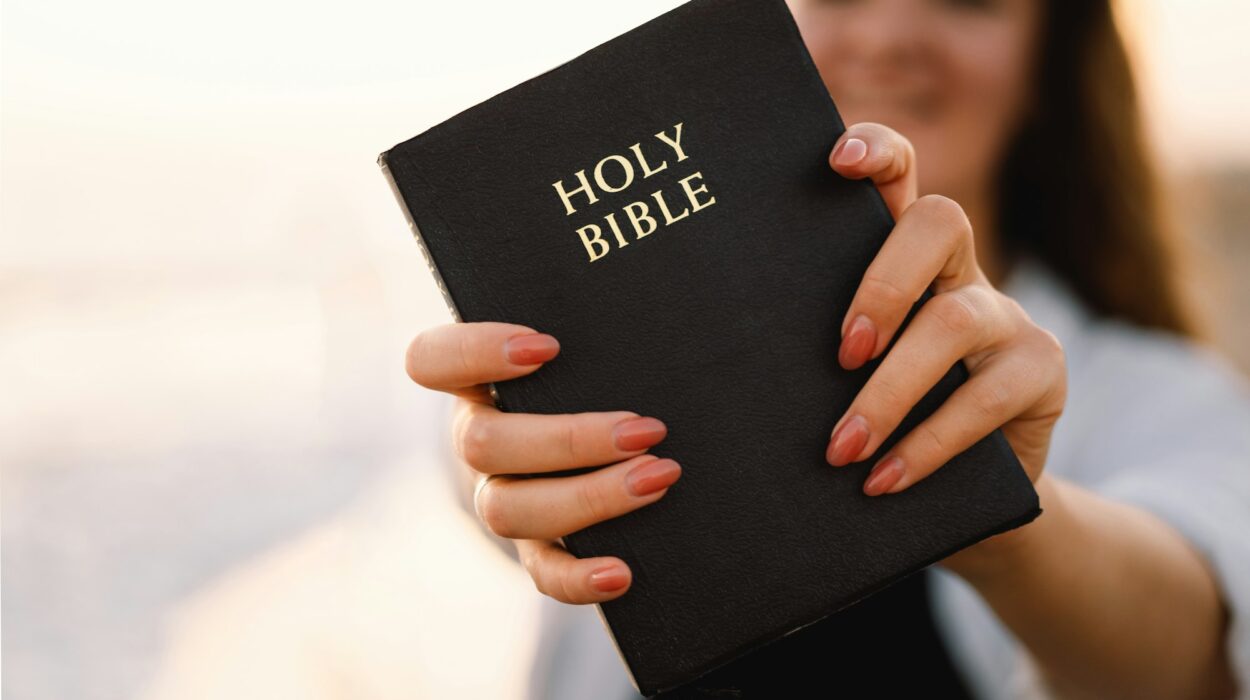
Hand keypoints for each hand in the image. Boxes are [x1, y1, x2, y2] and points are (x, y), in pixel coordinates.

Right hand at [405, 321, 680, 603]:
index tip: (548, 347)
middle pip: (482, 445)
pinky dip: (579, 578)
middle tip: (645, 429)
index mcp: (476, 380)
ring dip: (589, 497)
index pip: (431, 360)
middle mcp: (476, 438)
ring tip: (658, 477)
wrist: (602, 443)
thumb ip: (598, 322)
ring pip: (508, 510)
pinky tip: (624, 571)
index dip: (475, 354)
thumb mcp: (588, 345)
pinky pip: (541, 572)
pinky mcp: (535, 547)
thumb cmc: (596, 372)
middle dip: (569, 439)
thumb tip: (658, 293)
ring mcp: (500, 496)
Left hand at [823, 123, 1066, 566]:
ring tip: (841, 449)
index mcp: (902, 257)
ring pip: (954, 322)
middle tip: (841, 352)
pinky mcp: (1041, 371)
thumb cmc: (875, 421)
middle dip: (882, 283)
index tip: (834, 161)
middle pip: (939, 222)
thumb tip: (715, 350)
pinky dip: (924, 445)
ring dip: (888, 391)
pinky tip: (881, 480)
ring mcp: (1007, 316)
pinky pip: (983, 398)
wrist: (957, 495)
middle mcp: (959, 270)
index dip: (877, 152)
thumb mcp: (837, 377)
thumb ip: (808, 347)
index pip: (900, 175)